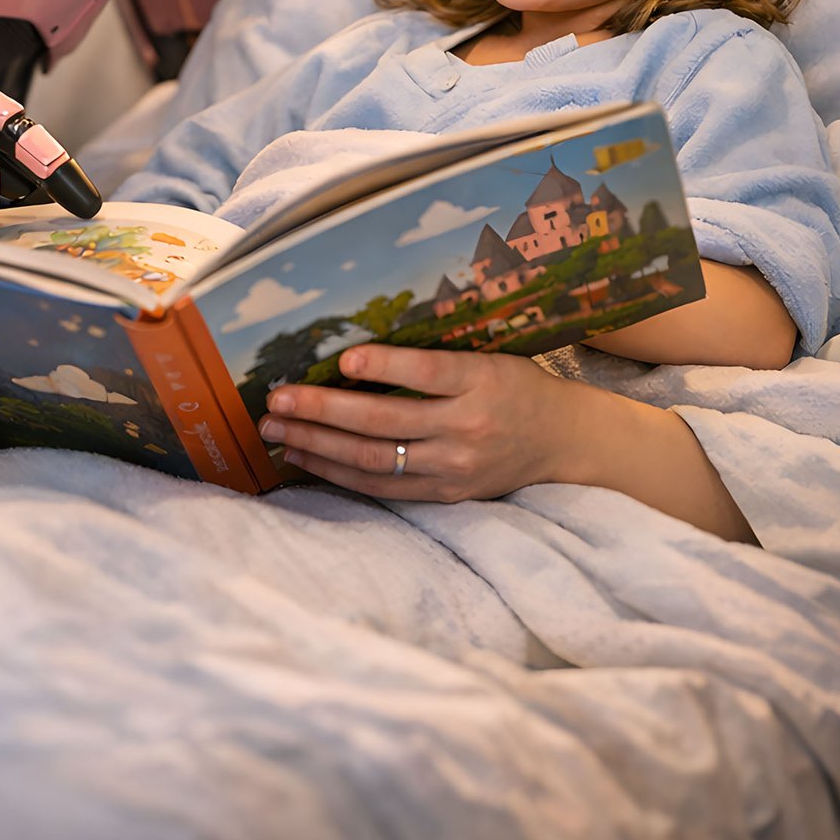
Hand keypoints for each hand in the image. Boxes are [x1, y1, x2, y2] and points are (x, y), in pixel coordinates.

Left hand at [259, 342, 581, 502]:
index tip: (343, 358)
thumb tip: (359, 347)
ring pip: (377, 458)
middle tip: (277, 399)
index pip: (427, 372)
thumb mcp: (487, 355)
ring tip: (277, 430)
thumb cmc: (514, 383)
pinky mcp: (448, 492)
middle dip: (324, 410)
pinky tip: (307, 457)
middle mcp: (467, 426)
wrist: (562, 438)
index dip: (385, 366)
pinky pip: (385, 487)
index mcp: (480, 380)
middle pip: (386, 421)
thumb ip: (436, 356)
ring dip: (320, 444)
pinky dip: (341, 474)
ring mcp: (456, 465)